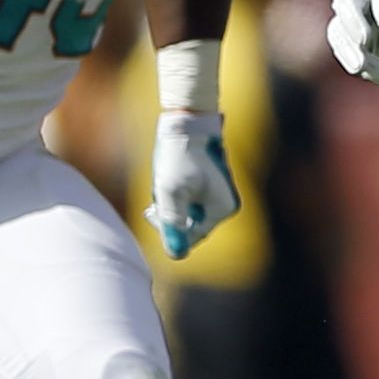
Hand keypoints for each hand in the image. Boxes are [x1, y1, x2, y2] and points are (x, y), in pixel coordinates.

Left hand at [149, 109, 237, 260]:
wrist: (187, 122)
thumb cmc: (179, 156)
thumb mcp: (170, 192)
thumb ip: (173, 224)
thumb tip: (175, 255)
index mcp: (222, 209)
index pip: (192, 236)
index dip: (170, 230)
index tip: (152, 212)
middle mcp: (226, 204)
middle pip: (191, 224)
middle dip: (171, 214)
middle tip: (154, 201)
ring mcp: (220, 194)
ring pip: (188, 212)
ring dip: (171, 204)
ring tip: (163, 183)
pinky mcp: (211, 184)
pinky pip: (191, 199)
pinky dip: (177, 194)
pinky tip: (169, 177)